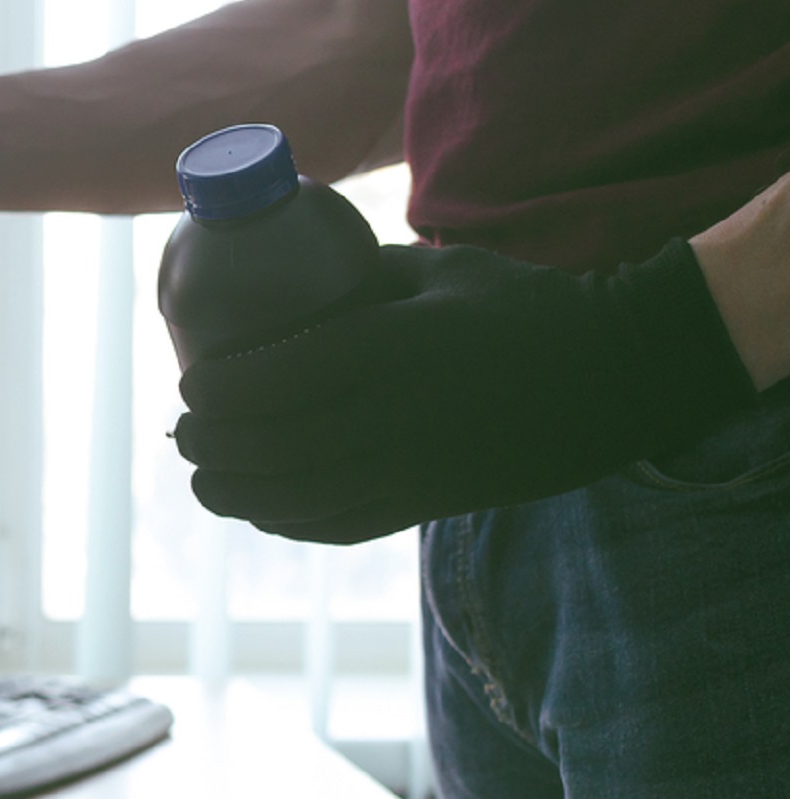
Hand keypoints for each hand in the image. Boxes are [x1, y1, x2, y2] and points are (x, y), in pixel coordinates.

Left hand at [172, 238, 755, 543]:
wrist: (616, 375)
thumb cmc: (521, 308)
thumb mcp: (438, 271)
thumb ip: (358, 278)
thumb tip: (282, 282)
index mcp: (396, 349)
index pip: (284, 378)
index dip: (221, 391)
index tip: (189, 385)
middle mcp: (400, 417)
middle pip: (277, 448)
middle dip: (213, 447)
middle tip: (182, 434)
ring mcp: (416, 470)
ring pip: (302, 500)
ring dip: (238, 497)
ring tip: (203, 481)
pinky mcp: (432, 504)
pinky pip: (344, 526)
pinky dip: (291, 524)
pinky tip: (262, 512)